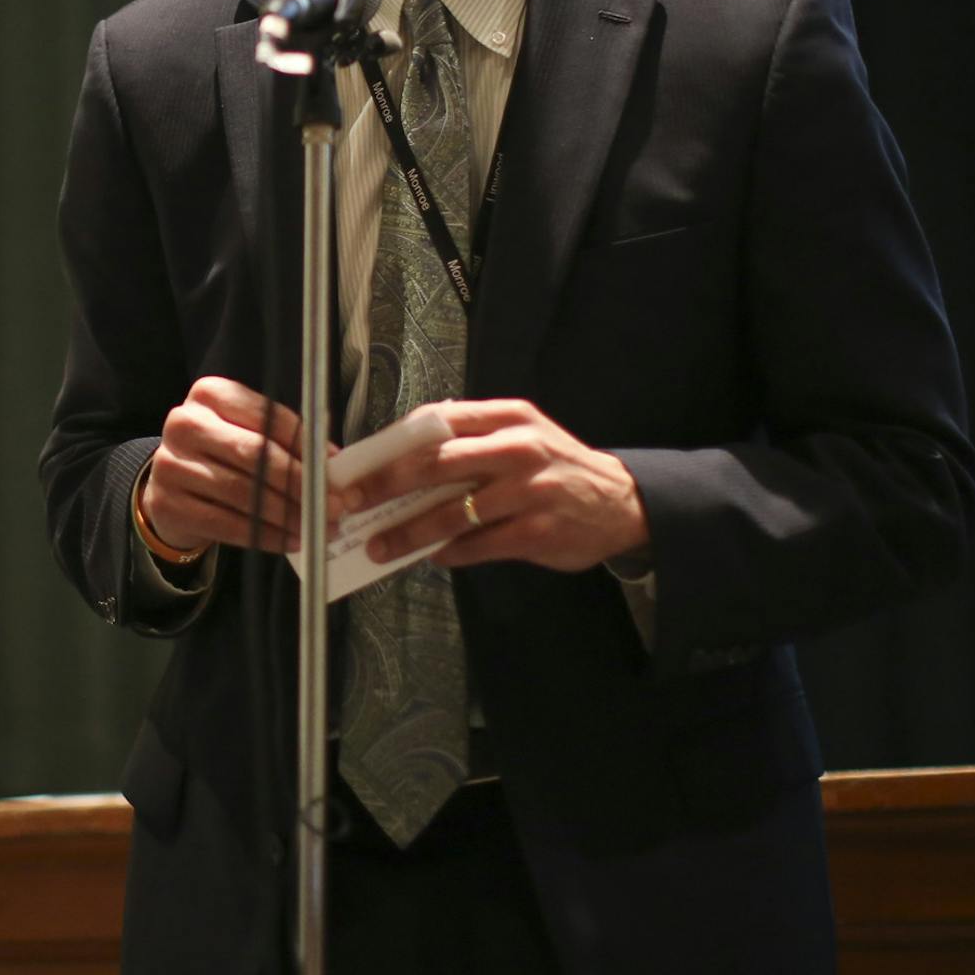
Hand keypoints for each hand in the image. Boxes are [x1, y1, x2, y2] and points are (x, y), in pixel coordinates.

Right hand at [143, 377, 339, 554]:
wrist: (171, 485)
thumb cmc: (221, 454)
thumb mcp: (246, 432)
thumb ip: (283, 440)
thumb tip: (330, 461)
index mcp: (209, 394)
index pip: (265, 416)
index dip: (303, 442)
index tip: (332, 466)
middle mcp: (185, 424)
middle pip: (253, 454)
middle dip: (299, 482)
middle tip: (333, 504)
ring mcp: (170, 465)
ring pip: (241, 493)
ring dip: (286, 514)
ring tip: (317, 527)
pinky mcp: (167, 503)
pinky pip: (225, 524)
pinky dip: (263, 535)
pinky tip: (289, 540)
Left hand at [350, 400, 649, 572]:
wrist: (623, 502)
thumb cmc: (557, 465)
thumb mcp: (521, 432)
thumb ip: (470, 435)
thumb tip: (404, 449)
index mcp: (507, 417)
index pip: (435, 422)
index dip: (391, 443)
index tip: (359, 462)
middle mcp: (517, 448)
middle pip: (434, 463)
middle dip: (385, 484)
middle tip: (351, 501)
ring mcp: (527, 491)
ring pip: (450, 512)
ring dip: (408, 532)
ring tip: (380, 544)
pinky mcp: (536, 532)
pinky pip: (477, 545)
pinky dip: (448, 552)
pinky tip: (430, 556)